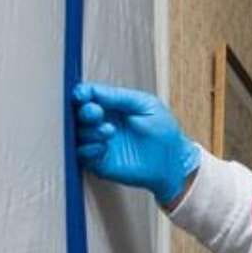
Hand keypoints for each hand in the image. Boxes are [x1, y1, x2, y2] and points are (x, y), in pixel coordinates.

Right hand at [72, 82, 200, 205]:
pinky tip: (103, 146)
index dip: (82, 93)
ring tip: (109, 131)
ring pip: (78, 134)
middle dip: (84, 112)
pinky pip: (83, 155)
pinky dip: (88, 149)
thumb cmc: (164, 131)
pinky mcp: (100, 162)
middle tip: (96, 113)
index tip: (82, 95)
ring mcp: (99, 143)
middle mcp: (102, 123)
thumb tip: (93, 90)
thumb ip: (119, 97)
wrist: (173, 162)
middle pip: (79, 114)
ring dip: (89, 131)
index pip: (88, 96)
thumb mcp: (146, 105)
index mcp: (112, 106)